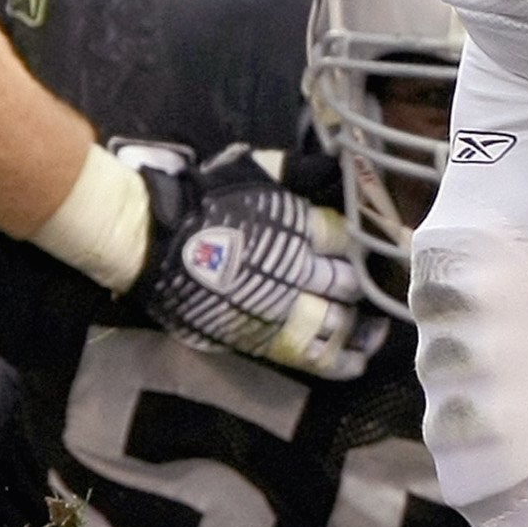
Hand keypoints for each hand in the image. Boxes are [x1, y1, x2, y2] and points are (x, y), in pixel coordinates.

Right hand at [137, 144, 364, 376]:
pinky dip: (341, 360)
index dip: (361, 247)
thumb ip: (297, 172)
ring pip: (337, 322)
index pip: (348, 242)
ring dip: (359, 328)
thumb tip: (334, 166)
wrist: (154, 238)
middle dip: (359, 287)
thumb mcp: (254, 171)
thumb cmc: (202, 199)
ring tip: (373, 330)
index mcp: (300, 226)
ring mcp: (281, 307)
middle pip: (347, 283)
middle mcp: (298, 268)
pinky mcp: (263, 338)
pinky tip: (358, 360)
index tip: (370, 251)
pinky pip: (313, 354)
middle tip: (368, 290)